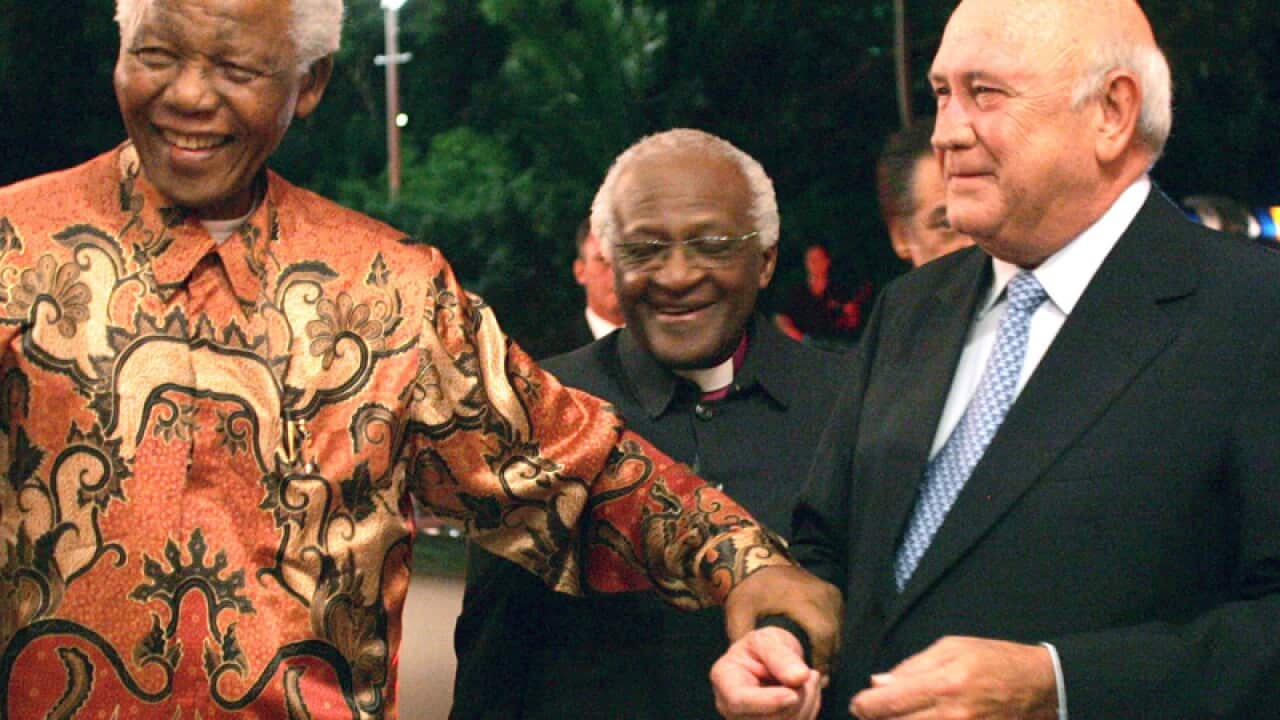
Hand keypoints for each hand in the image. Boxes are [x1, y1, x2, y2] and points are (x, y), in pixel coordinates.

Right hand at [711, 626, 824, 719]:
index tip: (793, 694)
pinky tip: (808, 693)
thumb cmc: (762, 647)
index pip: (739, 701)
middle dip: (797, 698)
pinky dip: (810, 709)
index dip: (769, 701)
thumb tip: (799, 677)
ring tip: (809, 678)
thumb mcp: (768, 640)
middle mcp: (730, 708)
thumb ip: (780, 656)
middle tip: (810, 673)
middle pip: (767, 719)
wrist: (769, 659)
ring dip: (808, 703)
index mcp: (724, 679)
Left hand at [723, 565, 842, 673]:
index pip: (823, 636)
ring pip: (839, 629)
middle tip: (813, 678)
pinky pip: (838, 621)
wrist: (755, 559)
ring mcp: (830, 592)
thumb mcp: (739, 616)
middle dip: (827, 659)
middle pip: (835, 636)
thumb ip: (746, 643)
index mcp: (802, 600)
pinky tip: (818, 650)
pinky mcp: (832, 593)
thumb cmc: (748, 590)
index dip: (820, 661)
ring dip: (830, 649)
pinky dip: (831, 637)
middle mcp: (822, 595)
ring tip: (815, 667)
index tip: (808, 678)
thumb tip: (752, 672)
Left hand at [850, 636, 1057, 719]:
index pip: (886, 704)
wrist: (1040, 687)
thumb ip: (911, 667)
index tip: (859, 704)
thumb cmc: (994, 660)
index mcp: (942, 684)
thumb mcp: (951, 648)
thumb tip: (878, 684)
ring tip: (896, 716)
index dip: (863, 706)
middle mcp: (951, 716)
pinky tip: (918, 719)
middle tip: (873, 712)